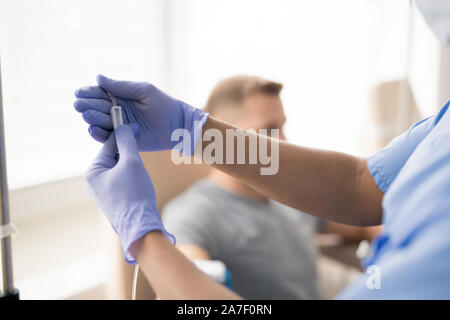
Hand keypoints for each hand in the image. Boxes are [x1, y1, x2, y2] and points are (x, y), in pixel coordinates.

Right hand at [74, 75, 208, 155]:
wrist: (178, 124)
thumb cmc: (164, 104)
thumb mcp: (143, 90)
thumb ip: (122, 86)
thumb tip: (98, 77)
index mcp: (120, 97)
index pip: (100, 94)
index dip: (89, 93)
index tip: (79, 92)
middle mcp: (117, 111)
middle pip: (97, 108)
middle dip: (87, 106)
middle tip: (79, 105)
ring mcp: (119, 126)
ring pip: (100, 123)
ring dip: (92, 119)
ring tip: (87, 115)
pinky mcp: (123, 139)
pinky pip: (107, 138)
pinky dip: (99, 134)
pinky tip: (93, 129)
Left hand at [86, 123, 174, 263]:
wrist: (140, 226)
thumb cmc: (135, 194)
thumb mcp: (132, 163)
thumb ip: (127, 142)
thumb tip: (123, 127)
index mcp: (93, 172)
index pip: (108, 145)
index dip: (123, 134)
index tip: (135, 124)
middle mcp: (94, 182)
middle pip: (114, 157)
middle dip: (129, 154)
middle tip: (141, 154)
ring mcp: (103, 192)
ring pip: (120, 169)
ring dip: (132, 166)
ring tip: (142, 173)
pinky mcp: (113, 200)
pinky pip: (123, 181)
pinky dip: (133, 178)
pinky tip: (141, 183)